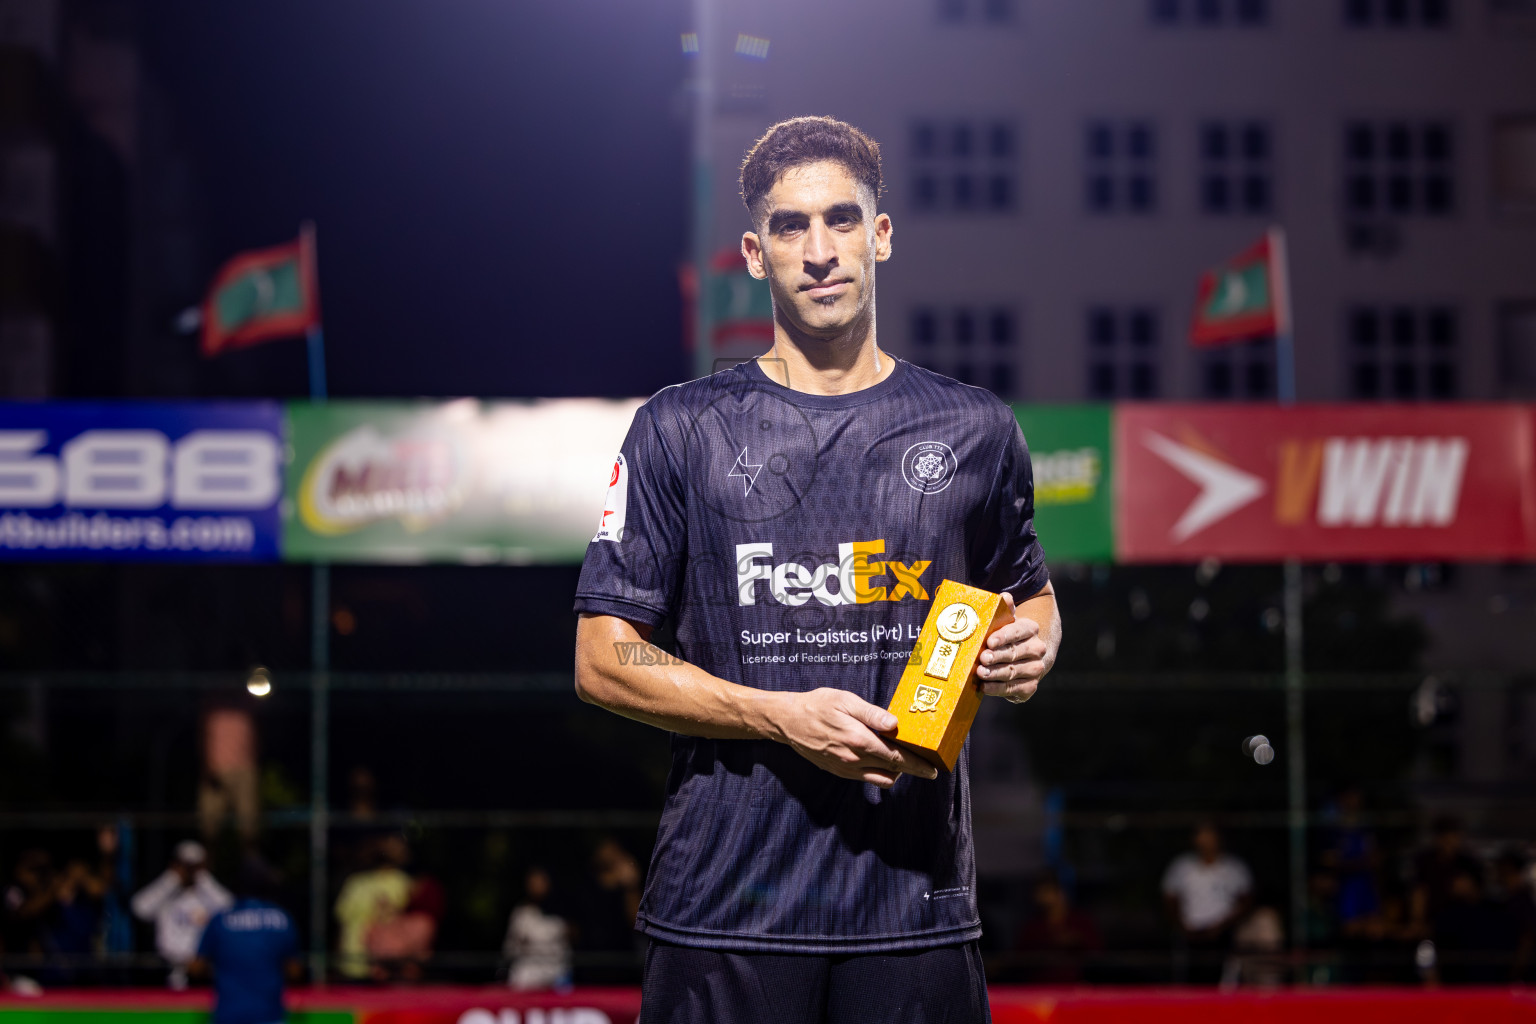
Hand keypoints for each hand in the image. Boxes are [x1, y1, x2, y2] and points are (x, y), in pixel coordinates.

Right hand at [771, 688, 938, 787]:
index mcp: (859, 741)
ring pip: (881, 779)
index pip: (897, 758)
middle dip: (912, 769)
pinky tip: (880, 758)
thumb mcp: (846, 701)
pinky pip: (866, 778)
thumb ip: (872, 714)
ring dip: (895, 772)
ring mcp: (846, 769)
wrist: (788, 721)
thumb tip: (895, 725)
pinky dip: (879, 772)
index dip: (917, 765)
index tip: (933, 770)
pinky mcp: (839, 772)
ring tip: (901, 758)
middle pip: (893, 770)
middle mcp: (854, 760)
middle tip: (927, 765)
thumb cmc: (818, 705)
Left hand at [976, 592, 1051, 703]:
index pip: (1018, 631)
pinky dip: (998, 689)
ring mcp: (1035, 669)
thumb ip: (1004, 609)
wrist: (1021, 657)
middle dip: (998, 656)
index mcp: (1030, 629)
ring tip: (981, 673)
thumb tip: (1005, 597)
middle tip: (982, 658)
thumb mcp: (1004, 621)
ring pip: (1014, 671)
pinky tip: (985, 687)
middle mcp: (1037, 649)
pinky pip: (1013, 689)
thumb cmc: (1005, 636)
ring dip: (996, 673)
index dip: (1004, 637)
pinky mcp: (1029, 687)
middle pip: (1015, 653)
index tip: (990, 641)